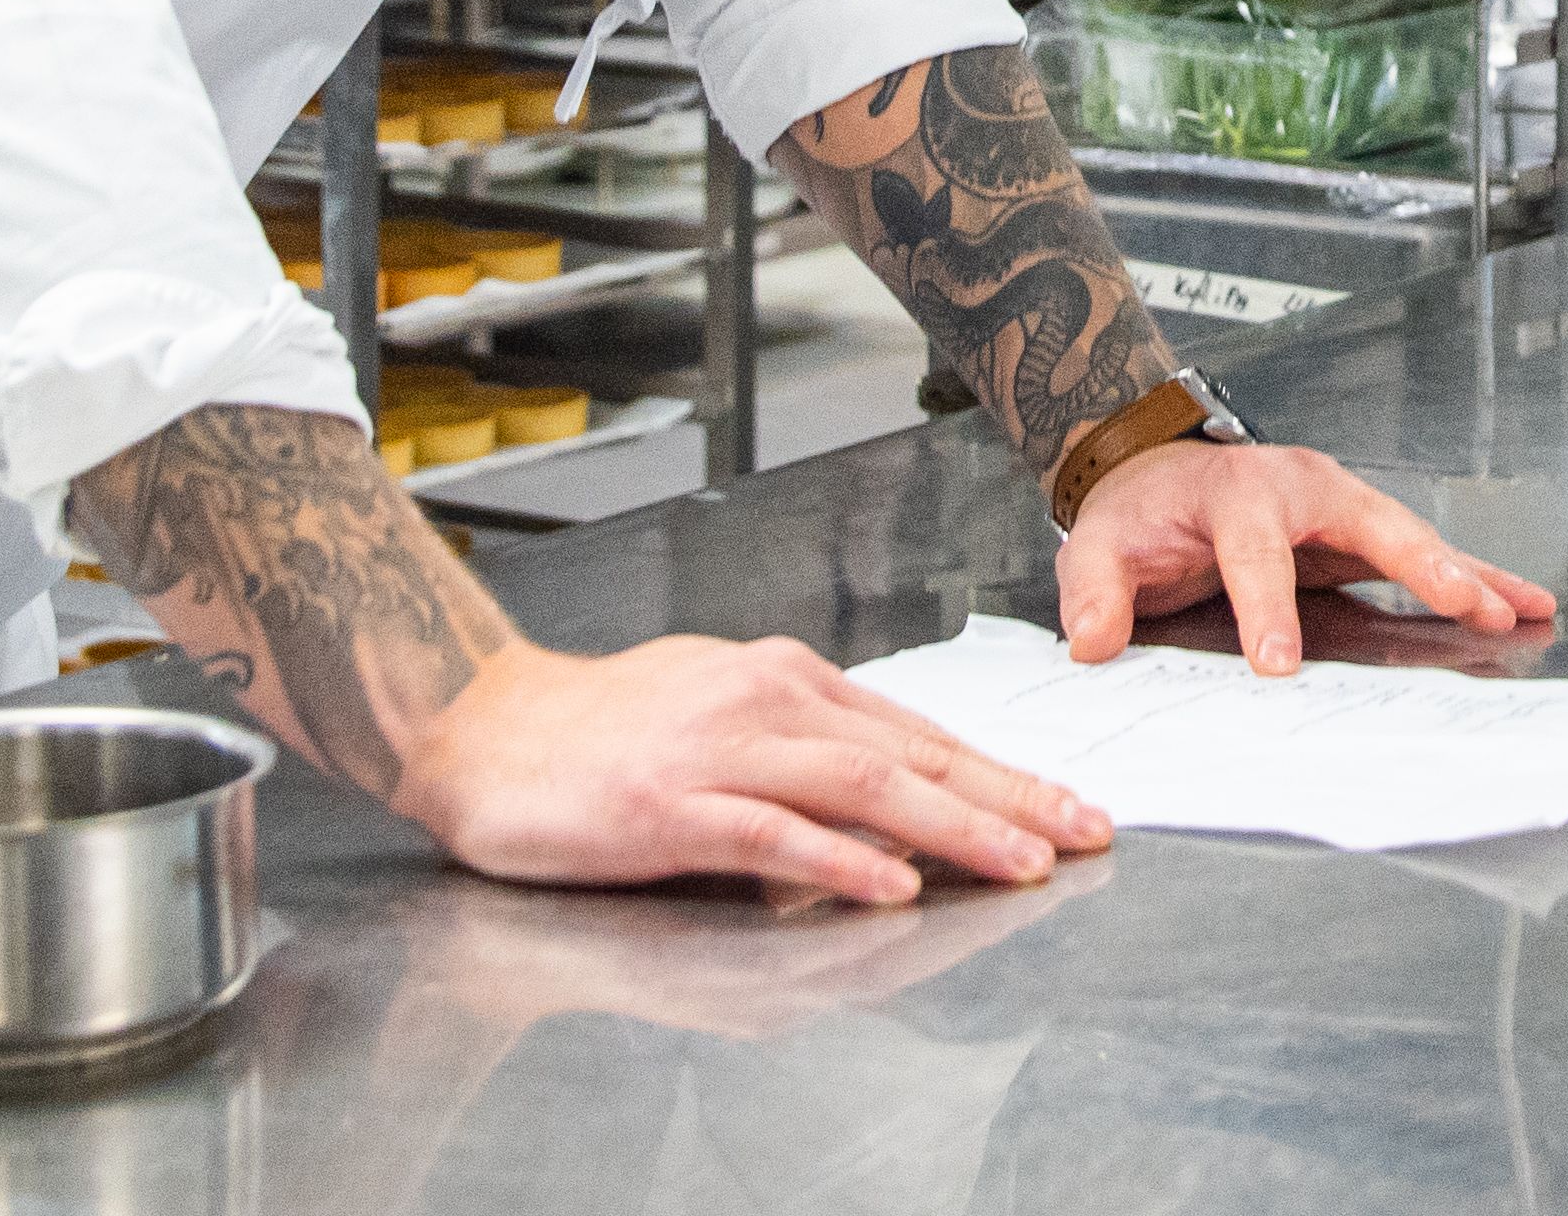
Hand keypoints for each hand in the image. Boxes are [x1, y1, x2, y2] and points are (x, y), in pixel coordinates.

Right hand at [392, 631, 1112, 906]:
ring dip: (952, 827)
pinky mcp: (668, 807)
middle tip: (1085, 832)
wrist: (482, 729)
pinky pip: (770, 836)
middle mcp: (766, 702)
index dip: (1002, 771)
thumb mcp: (720, 710)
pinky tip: (891, 888)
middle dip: (1010, 796)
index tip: (1071, 804)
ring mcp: (717, 753)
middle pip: (911, 754)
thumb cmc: (600, 729)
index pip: (919, 731)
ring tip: (1021, 861)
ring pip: (861, 788)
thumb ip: (801, 744)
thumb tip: (886, 783)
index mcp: (786, 680)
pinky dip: (838, 862)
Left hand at [1059, 439, 1558, 673]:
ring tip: (1520, 609)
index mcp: (1236, 490)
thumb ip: (1094, 592)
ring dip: (1468, 572)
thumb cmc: (1137, 511)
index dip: (1267, 609)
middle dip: (1422, 564)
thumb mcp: (1096, 544)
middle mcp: (1302, 485)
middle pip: (1372, 523)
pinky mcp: (1359, 528)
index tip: (1277, 665)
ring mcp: (1340, 502)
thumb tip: (1094, 644)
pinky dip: (1471, 576)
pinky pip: (1421, 552)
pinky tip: (1518, 603)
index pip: (1257, 552)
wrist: (1153, 469)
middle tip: (1464, 604)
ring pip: (1413, 535)